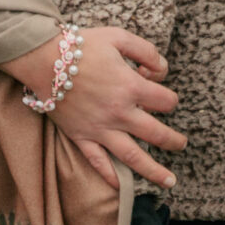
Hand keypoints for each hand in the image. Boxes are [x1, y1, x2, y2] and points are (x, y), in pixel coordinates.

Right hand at [1, 27, 184, 187]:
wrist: (43, 60)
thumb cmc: (82, 46)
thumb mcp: (120, 37)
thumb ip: (147, 52)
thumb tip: (161, 71)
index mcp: (131, 87)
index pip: (166, 101)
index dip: (169, 96)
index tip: (158, 89)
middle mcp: (119, 112)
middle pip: (156, 134)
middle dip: (173, 141)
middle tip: (181, 145)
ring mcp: (100, 128)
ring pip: (133, 156)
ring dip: (153, 171)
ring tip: (169, 181)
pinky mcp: (81, 137)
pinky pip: (98, 162)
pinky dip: (111, 177)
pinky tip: (123, 187)